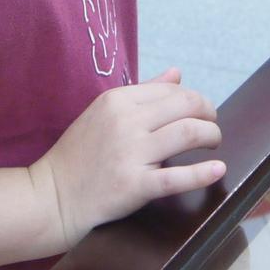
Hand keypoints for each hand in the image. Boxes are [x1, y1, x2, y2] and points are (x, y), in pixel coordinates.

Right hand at [30, 69, 224, 252]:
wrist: (51, 197)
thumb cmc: (78, 155)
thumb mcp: (104, 112)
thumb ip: (143, 92)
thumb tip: (177, 72)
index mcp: (118, 100)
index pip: (172, 90)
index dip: (194, 99)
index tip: (201, 111)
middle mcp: (126, 121)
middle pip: (187, 106)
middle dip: (209, 113)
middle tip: (213, 125)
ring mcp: (131, 153)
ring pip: (189, 133)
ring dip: (211, 136)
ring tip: (214, 143)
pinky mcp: (135, 185)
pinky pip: (178, 177)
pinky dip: (204, 173)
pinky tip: (218, 169)